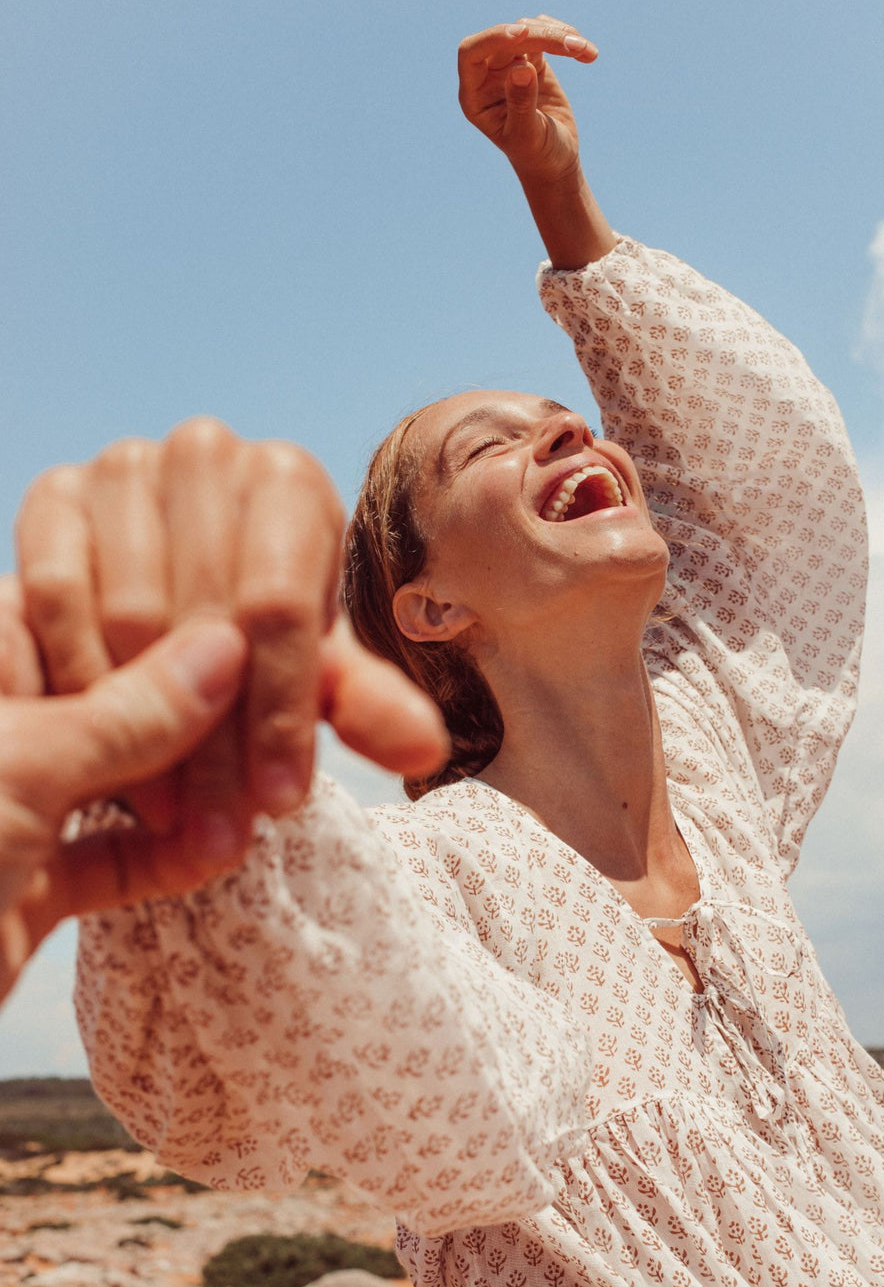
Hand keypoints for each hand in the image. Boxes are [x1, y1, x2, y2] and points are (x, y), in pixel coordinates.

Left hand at [0, 620, 246, 1000]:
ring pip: (111, 783)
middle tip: (265, 721)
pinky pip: (104, 861)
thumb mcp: (15, 770)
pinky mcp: (15, 891)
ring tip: (261, 796)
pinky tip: (224, 854)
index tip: (241, 640)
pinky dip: (163, 860)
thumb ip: (125, 712)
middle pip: (99, 698)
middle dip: (185, 718)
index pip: (67, 608)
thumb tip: (224, 644)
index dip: (156, 625)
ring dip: (187, 794)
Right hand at [14, 419, 446, 859]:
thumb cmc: (265, 632)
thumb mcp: (318, 669)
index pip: (282, 608)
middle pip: (206, 618)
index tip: (278, 804)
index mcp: (289, 482)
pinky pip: (54, 595)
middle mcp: (208, 454)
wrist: (178, 588)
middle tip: (217, 833)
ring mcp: (124, 465)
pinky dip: (76, 680)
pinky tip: (98, 749)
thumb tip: (425, 750)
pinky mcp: (55, 492)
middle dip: (216, 744)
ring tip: (166, 812)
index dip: (280, 715)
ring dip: (141, 727)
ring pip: (129, 614)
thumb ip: (369, 705)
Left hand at [458, 15, 597, 186]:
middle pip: (507, 38)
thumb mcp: (529, 136)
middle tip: (573, 47)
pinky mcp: (533, 61)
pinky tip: (584, 51)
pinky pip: (543, 34)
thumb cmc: (537, 156)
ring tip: (586, 51)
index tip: (522, 36)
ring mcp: (510, 66)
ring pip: (527, 30)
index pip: (471, 53)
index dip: (494, 38)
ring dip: (557, 34)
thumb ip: (521, 104)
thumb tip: (521, 67)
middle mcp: (487, 76)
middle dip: (540, 35)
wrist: (555, 162)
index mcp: (475, 96)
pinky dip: (564, 36)